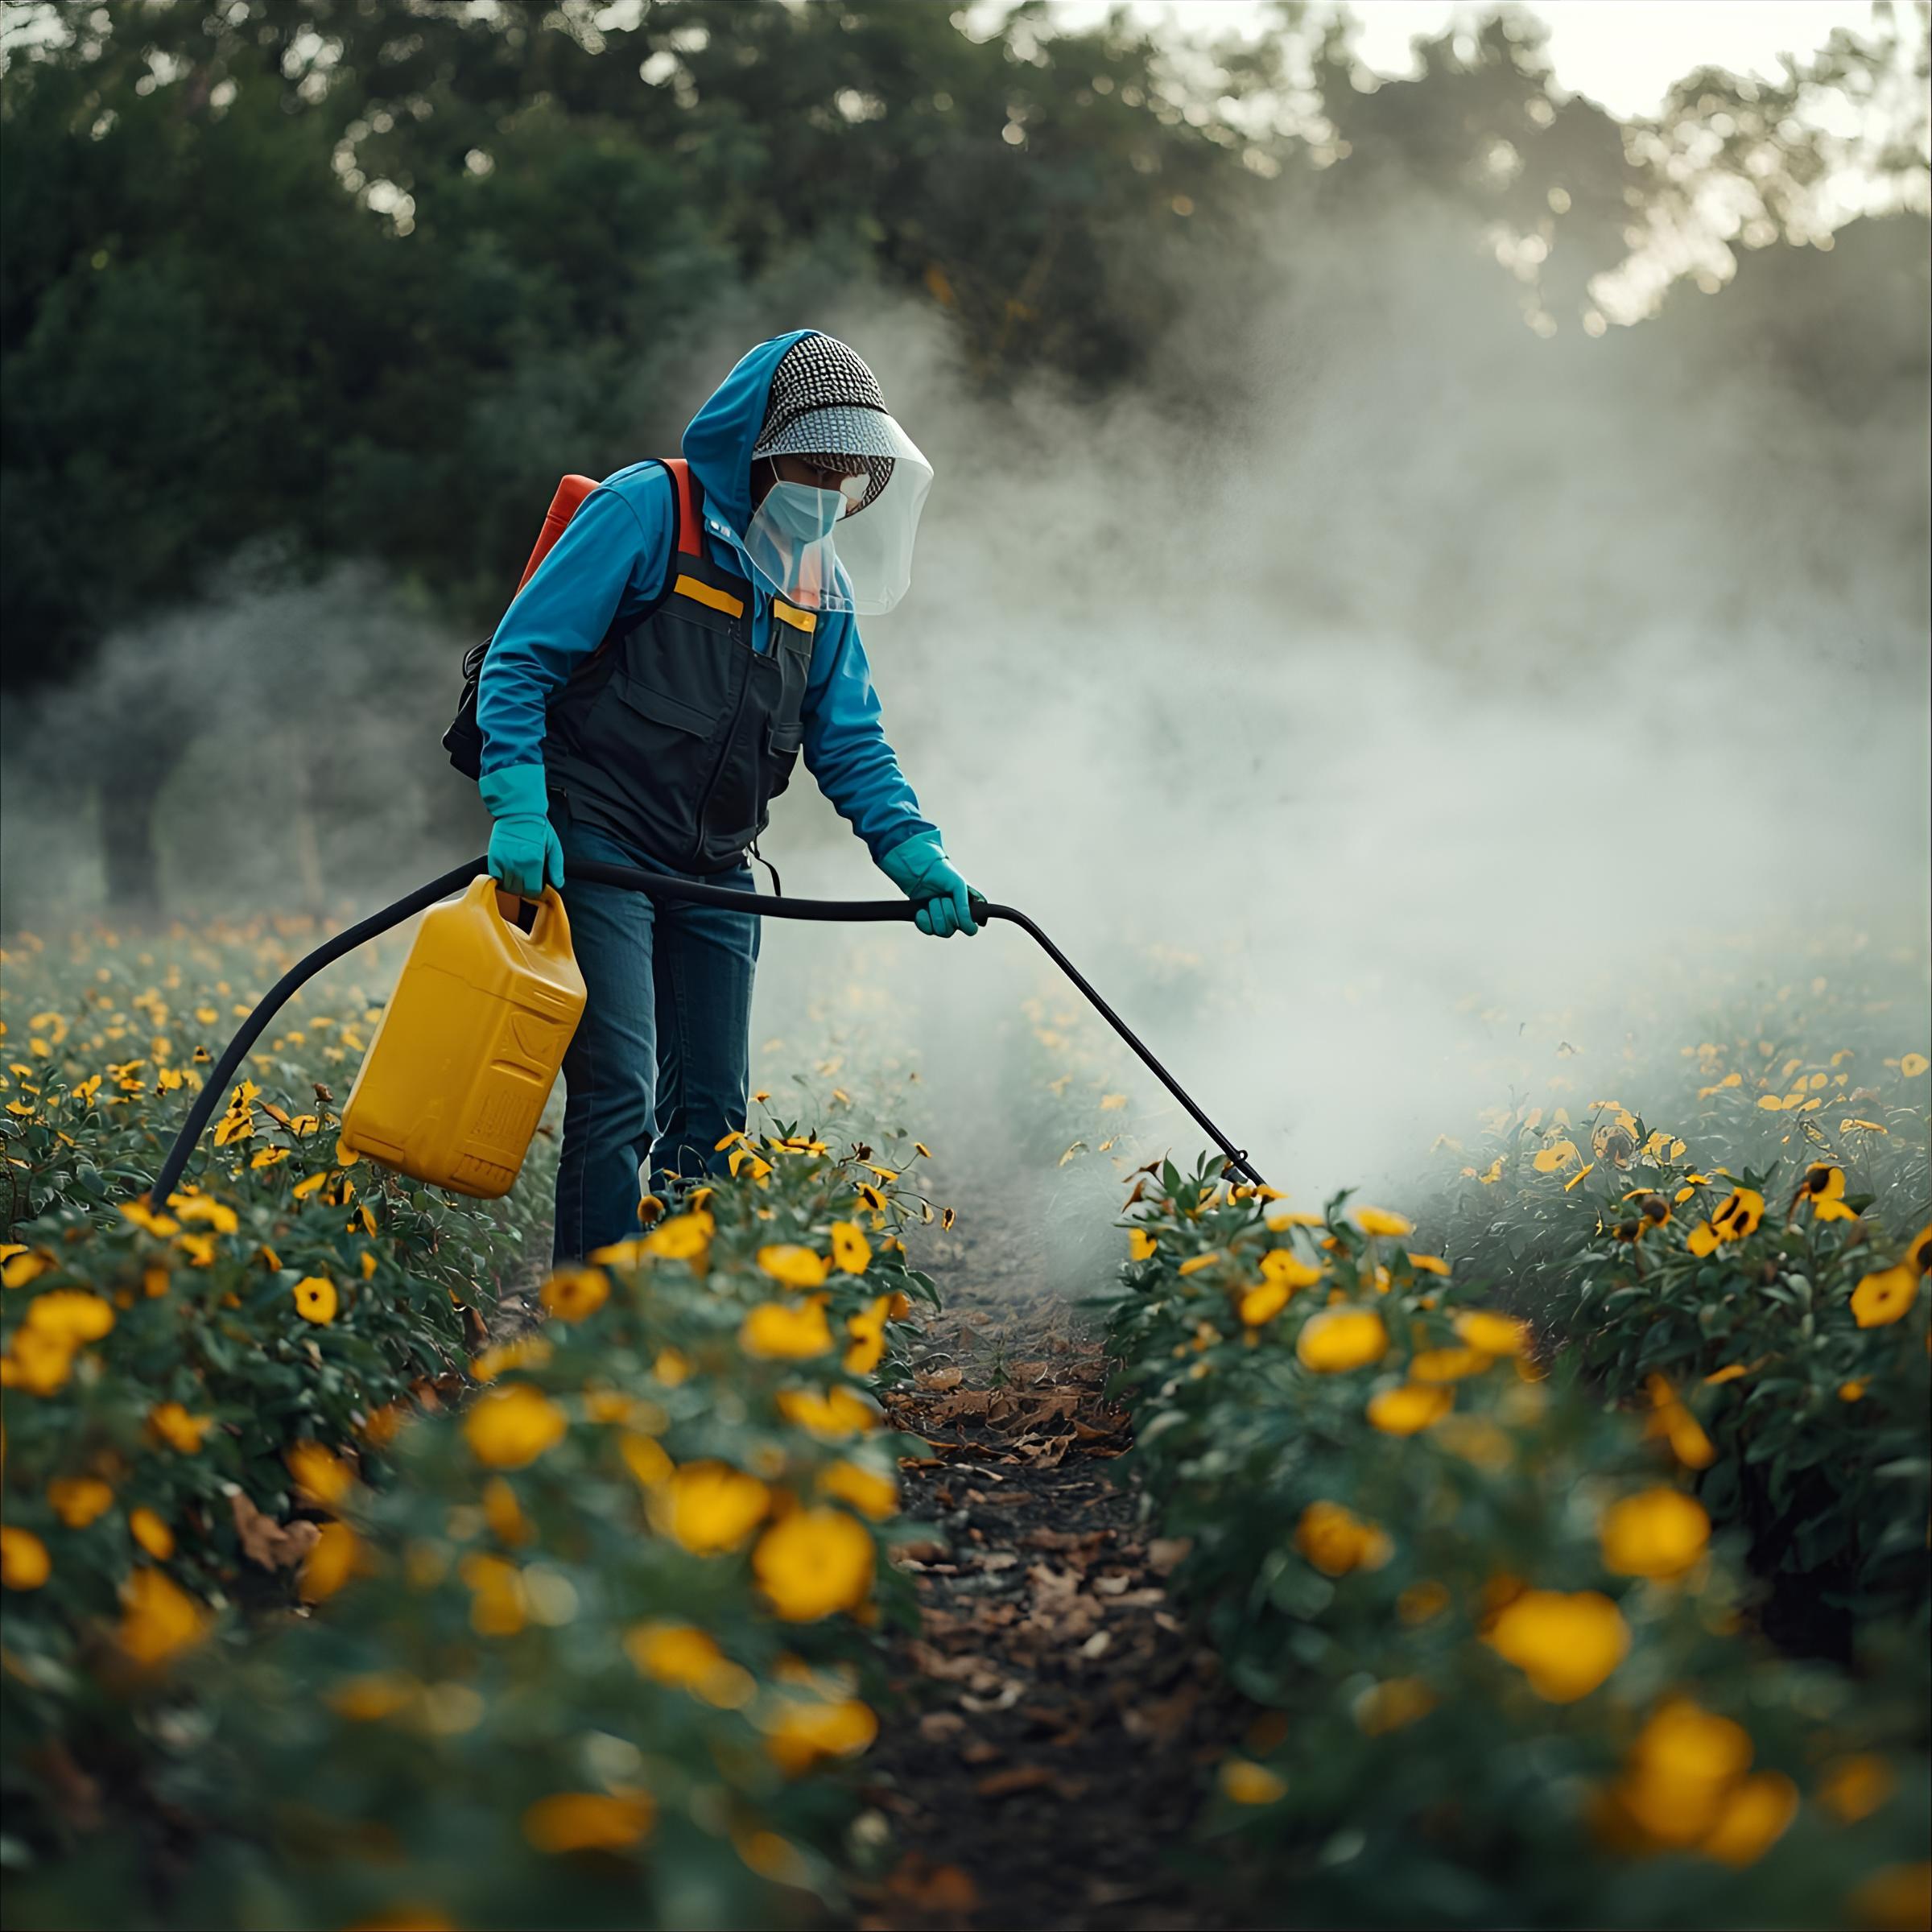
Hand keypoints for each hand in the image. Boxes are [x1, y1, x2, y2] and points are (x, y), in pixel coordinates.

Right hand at [479, 763, 564, 899]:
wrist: (518, 811)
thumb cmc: (537, 826)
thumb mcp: (553, 845)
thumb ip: (556, 866)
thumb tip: (558, 883)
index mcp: (535, 860)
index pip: (534, 889)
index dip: (536, 891)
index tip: (537, 887)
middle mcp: (519, 863)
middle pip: (520, 890)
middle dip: (525, 890)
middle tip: (528, 883)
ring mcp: (504, 861)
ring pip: (507, 887)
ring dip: (513, 886)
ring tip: (518, 879)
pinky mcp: (493, 858)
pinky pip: (496, 878)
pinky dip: (501, 880)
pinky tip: (508, 875)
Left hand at [878, 830, 978, 938]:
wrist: (922, 870)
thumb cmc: (944, 874)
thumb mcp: (958, 886)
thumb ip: (965, 905)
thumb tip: (969, 923)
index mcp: (966, 910)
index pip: (970, 929)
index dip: (966, 926)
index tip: (960, 916)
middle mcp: (954, 918)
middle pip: (952, 930)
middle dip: (947, 912)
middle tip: (943, 898)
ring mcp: (939, 920)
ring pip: (940, 930)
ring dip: (935, 913)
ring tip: (933, 900)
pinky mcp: (926, 921)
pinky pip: (927, 930)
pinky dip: (924, 920)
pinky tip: (922, 910)